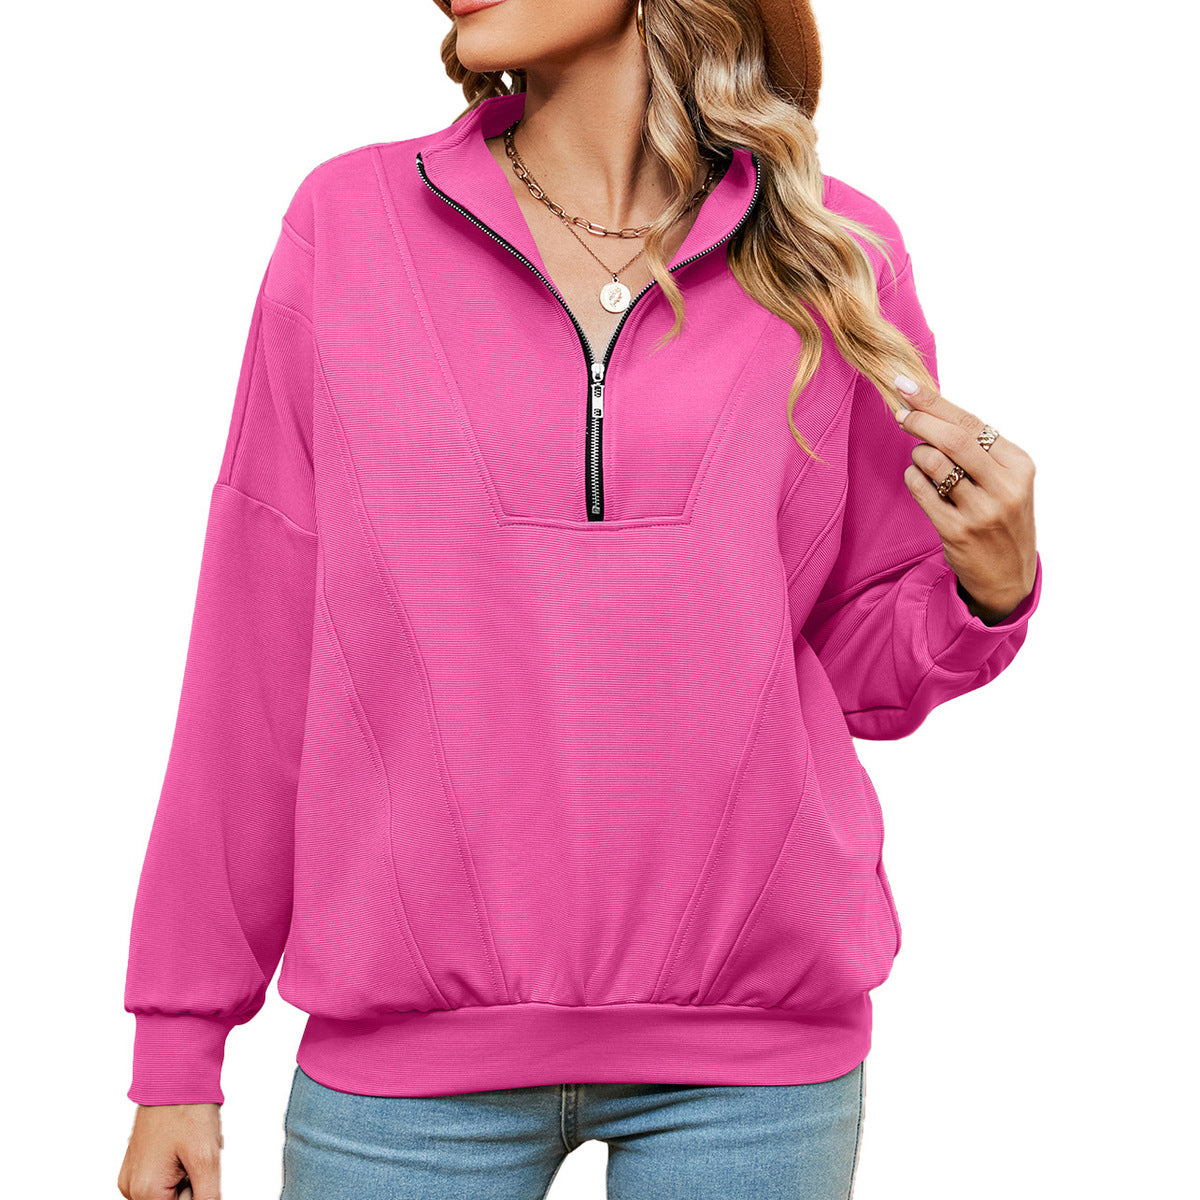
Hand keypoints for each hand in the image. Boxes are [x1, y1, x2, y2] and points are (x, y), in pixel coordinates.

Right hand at [117, 1102, 222, 1199]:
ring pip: (169, 1191)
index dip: (198, 1194)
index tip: (201, 1174)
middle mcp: (132, 1188)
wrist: (173, 1074)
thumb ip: (207, 1196)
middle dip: (193, 1185)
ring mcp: (132, 1175)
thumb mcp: (206, 1158)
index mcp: (145, 1191)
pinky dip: (180, 1166)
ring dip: (188, 1176)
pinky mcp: (138, 1163)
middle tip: (198, 1157)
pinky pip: (163, 1177)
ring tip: (192, 1148)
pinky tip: (185, 1146)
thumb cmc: (187, 1108)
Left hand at [893, 374, 1036, 623]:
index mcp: (1020, 465)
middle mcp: (1005, 487)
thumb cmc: (1001, 517)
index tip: (905, 385)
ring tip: (924, 462)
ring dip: (918, 455)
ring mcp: (982, 511)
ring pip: (934, 463)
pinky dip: (914, 479)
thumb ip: (978, 449)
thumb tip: (930, 409)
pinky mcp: (957, 531)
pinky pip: (922, 491)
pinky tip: (920, 481)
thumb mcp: (1006, 480)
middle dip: (920, 420)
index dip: (935, 402)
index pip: (972, 423)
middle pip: (953, 439)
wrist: (1009, 575)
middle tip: (900, 414)